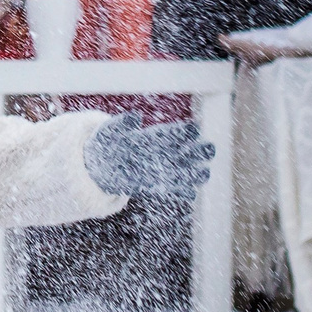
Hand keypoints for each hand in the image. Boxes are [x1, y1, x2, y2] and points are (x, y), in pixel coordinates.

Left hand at [84, 115, 213, 203]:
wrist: (102, 162)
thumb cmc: (109, 141)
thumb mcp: (112, 130)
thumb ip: (123, 123)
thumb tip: (135, 117)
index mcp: (155, 135)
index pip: (175, 131)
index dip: (186, 130)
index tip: (194, 129)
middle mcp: (164, 152)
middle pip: (188, 150)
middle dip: (200, 150)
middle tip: (209, 149)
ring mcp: (163, 169)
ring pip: (186, 171)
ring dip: (196, 173)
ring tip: (204, 174)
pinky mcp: (158, 184)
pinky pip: (175, 189)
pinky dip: (183, 192)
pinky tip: (190, 194)